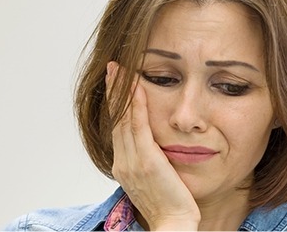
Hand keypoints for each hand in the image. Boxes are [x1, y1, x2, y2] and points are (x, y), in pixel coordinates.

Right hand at [105, 62, 200, 230]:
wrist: (173, 223)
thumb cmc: (169, 203)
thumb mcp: (153, 180)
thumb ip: (148, 161)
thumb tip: (154, 148)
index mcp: (124, 165)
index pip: (118, 128)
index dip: (116, 105)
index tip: (116, 86)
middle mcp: (123, 161)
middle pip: (116, 119)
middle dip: (114, 92)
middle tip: (113, 69)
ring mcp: (132, 160)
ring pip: (123, 119)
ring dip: (122, 92)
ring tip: (120, 70)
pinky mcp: (147, 160)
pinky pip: (138, 126)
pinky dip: (136, 105)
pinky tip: (137, 86)